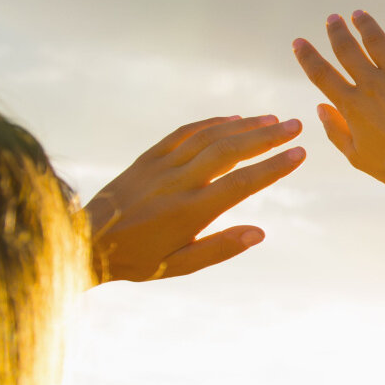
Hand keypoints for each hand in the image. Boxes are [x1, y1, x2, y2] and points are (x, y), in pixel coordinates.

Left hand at [83, 115, 303, 282]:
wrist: (85, 239)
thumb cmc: (136, 259)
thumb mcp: (178, 266)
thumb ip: (220, 249)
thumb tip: (259, 233)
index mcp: (190, 212)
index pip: (242, 184)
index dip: (273, 167)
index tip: (299, 154)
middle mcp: (178, 182)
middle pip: (231, 151)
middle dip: (267, 137)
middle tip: (296, 126)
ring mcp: (162, 165)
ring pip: (210, 137)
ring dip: (244, 125)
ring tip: (272, 119)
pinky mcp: (149, 157)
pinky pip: (185, 132)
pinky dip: (211, 123)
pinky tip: (233, 119)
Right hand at [292, 12, 384, 188]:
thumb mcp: (356, 156)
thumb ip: (336, 131)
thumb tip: (320, 107)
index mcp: (351, 106)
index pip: (321, 74)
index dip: (307, 56)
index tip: (298, 42)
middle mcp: (371, 85)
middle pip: (347, 50)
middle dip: (337, 32)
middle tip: (332, 19)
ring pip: (376, 41)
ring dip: (365, 25)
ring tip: (358, 14)